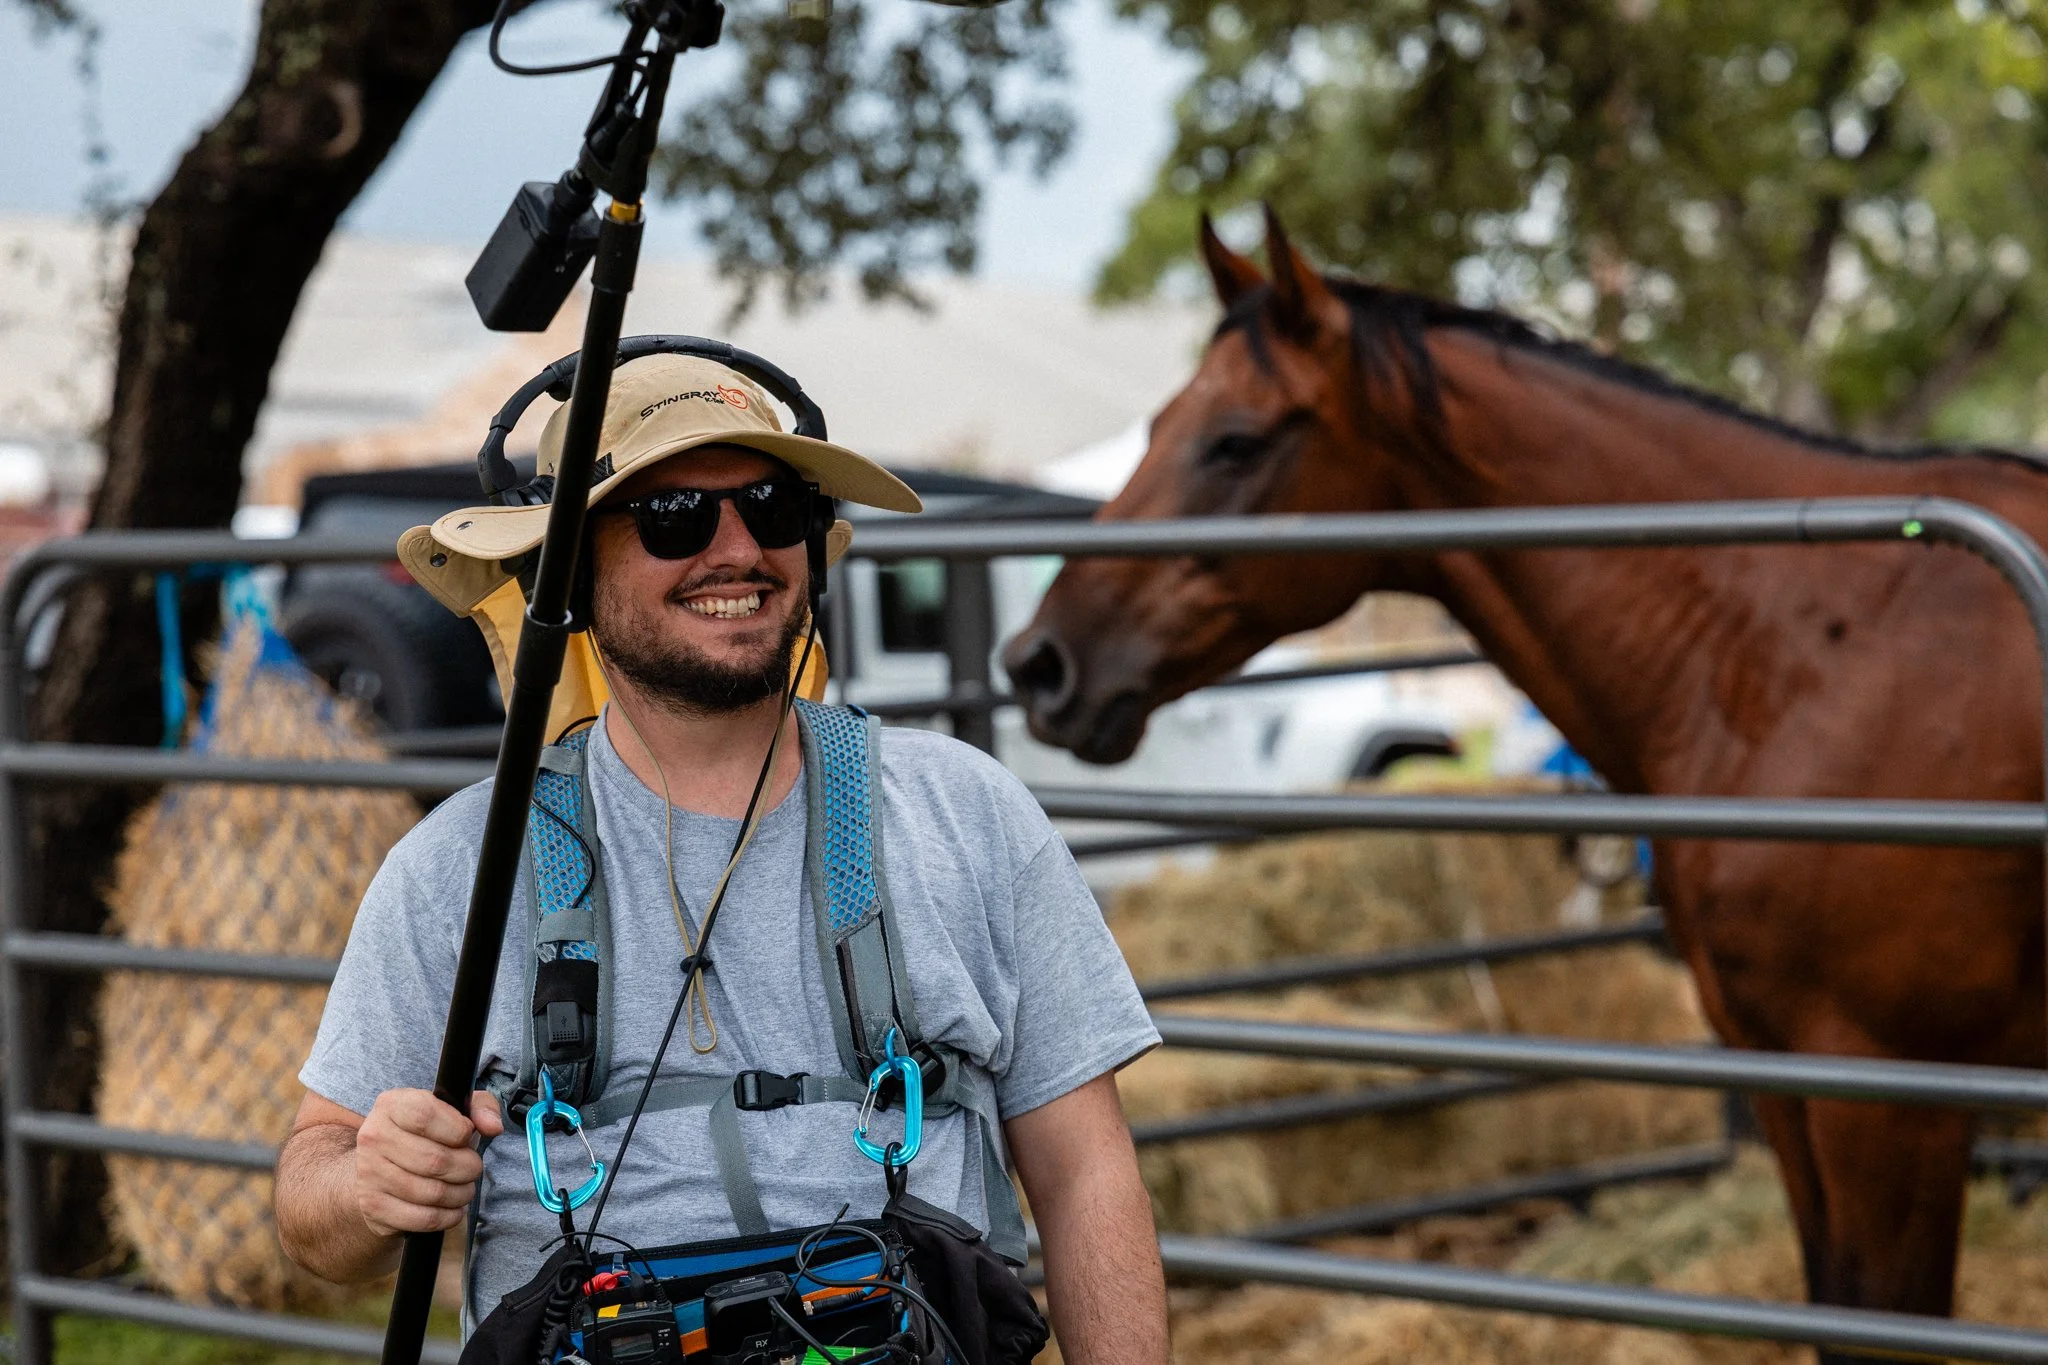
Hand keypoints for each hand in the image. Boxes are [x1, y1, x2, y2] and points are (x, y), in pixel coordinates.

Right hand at [353, 1089, 502, 1237]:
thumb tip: (493, 1126)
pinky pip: (423, 1218)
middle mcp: (373, 1137)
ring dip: (461, 1193)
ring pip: (432, 1192)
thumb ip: (480, 1107)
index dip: (457, 1130)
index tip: (467, 1137)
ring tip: (465, 1187)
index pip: (425, 1116)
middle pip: (434, 1160)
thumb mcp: (452, 1109)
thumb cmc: (426, 1134)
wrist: (382, 1168)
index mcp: (391, 1105)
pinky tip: (453, 1207)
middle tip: (473, 1168)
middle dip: (468, 1167)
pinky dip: (448, 1216)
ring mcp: (369, 1173)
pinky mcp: (373, 1206)